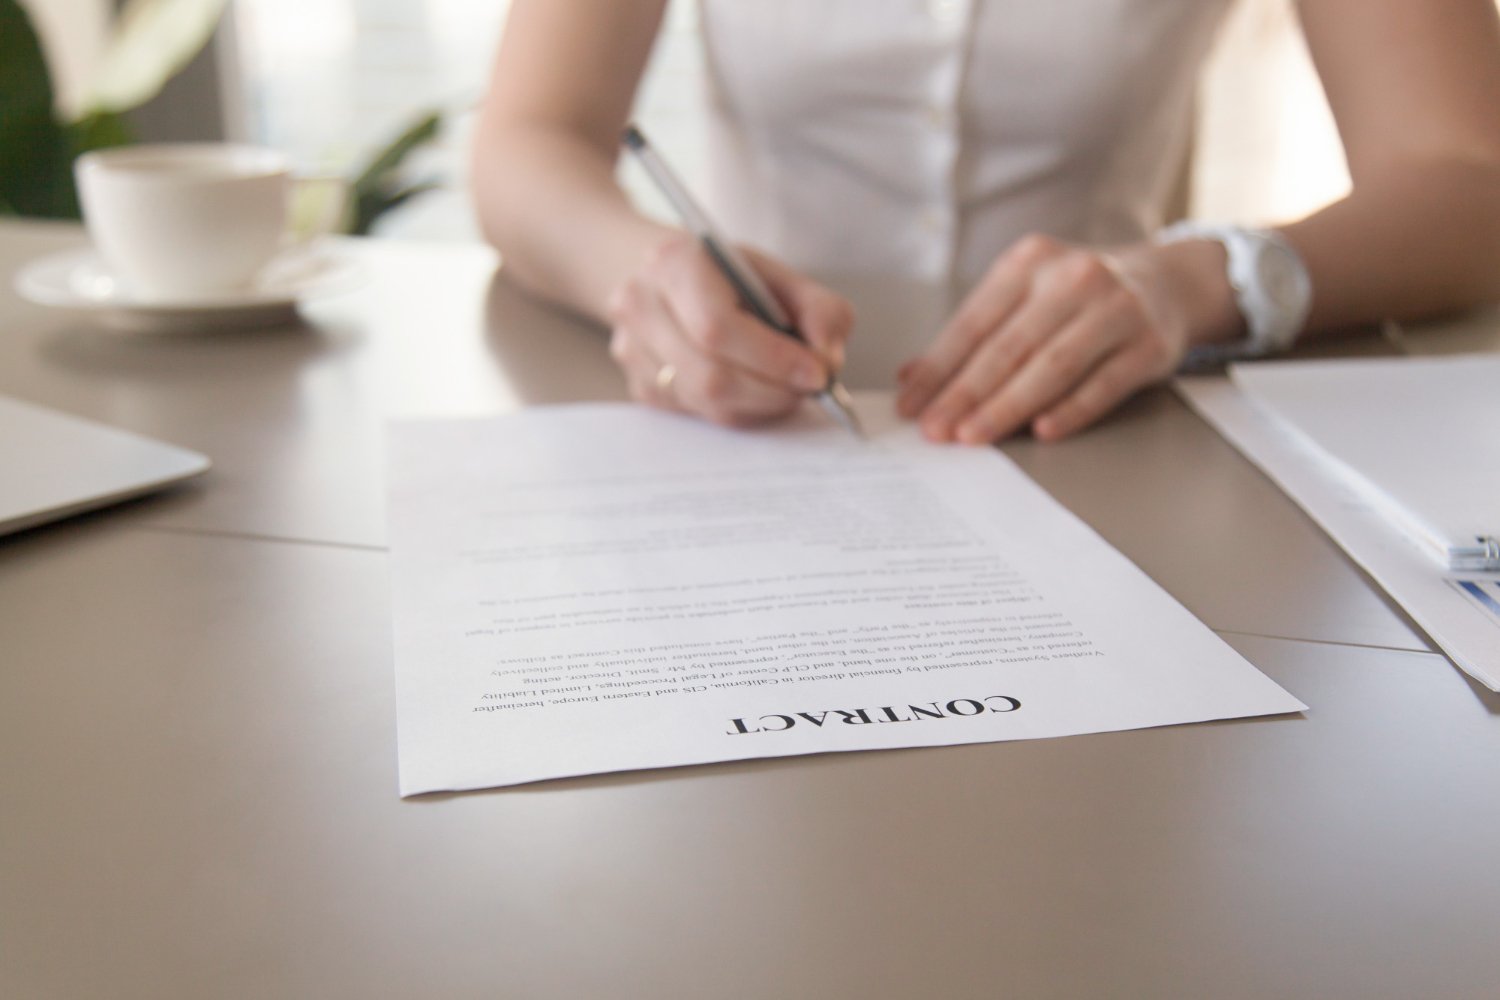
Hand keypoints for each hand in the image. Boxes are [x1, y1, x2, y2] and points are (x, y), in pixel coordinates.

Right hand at [605, 232, 853, 426]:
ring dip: (760, 404)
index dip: (772, 358)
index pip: (717, 326)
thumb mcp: (779, 275)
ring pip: (706, 401)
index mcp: (674, 263)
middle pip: (710, 374)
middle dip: (772, 390)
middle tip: (811, 387)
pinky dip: (740, 410)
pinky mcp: (640, 385)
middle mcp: (640, 305)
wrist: (670, 280)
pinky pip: (699, 414)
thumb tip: (827, 358)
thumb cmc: (728, 277)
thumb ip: (818, 309)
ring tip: (788, 388)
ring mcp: (632, 349)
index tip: (816, 372)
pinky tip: (757, 390)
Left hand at [896, 233, 1232, 443]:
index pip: (974, 322)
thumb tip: (909, 378)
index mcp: (1029, 262)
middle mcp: (1073, 278)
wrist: (1167, 281)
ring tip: (973, 435)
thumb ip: (974, 334)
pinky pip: (1104, 383)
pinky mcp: (1150, 344)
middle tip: (936, 430)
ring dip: (1008, 406)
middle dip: (965, 393)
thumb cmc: (1079, 297)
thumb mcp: (1025, 294)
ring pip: (1052, 365)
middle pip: (1009, 346)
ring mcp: (1116, 309)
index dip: (938, 367)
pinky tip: (1041, 431)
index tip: (911, 405)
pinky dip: (1071, 409)